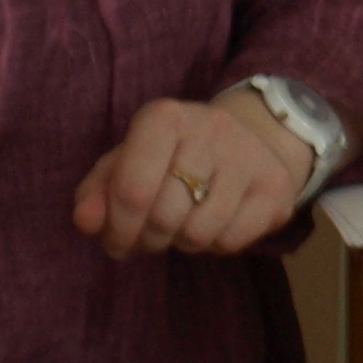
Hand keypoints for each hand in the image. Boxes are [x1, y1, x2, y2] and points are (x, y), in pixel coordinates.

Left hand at [72, 89, 315, 259]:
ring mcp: (248, 156)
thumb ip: (97, 193)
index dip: (117, 227)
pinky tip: (217, 221)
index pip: (131, 190)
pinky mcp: (276, 186)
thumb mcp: (128, 163)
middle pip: (164, 217)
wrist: (251, 138)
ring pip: (198, 233)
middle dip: (149, 238)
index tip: (116, 240)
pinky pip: (232, 241)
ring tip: (185, 222)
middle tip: (152, 233)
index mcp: (164, 117)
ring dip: (183, 241)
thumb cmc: (173, 156)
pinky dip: (216, 244)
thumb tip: (85, 221)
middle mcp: (210, 128)